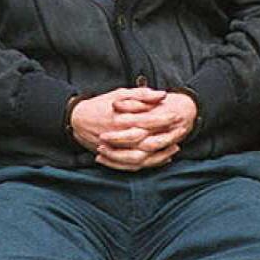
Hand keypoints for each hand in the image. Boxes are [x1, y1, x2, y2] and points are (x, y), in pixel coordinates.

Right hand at [69, 88, 196, 171]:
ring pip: (144, 157)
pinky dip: (151, 163)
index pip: (149, 120)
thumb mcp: (119, 93)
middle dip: (168, 137)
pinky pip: (135, 165)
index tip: (177, 115)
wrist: (77, 120)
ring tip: (176, 147)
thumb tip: (161, 94)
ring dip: (162, 153)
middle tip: (182, 131)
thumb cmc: (100, 105)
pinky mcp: (115, 157)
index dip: (165, 119)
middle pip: (149, 141)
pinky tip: (163, 158)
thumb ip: (141, 94)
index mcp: (122, 118)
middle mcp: (120, 135)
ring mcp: (117, 149)